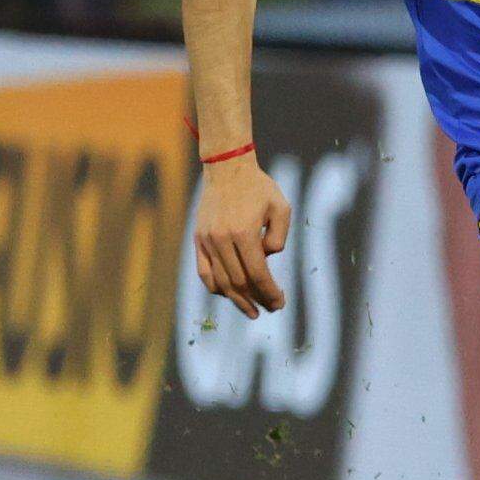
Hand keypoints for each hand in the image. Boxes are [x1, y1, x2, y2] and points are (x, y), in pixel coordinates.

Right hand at [191, 152, 293, 315]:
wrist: (226, 168)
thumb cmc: (258, 187)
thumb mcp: (281, 207)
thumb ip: (279, 238)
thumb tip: (266, 259)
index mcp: (243, 232)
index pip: (258, 274)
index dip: (270, 292)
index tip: (280, 303)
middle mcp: (221, 239)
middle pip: (239, 282)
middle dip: (257, 299)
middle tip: (270, 307)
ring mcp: (206, 240)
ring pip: (220, 281)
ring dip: (237, 300)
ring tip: (251, 311)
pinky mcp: (198, 239)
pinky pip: (204, 271)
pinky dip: (216, 288)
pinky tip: (229, 296)